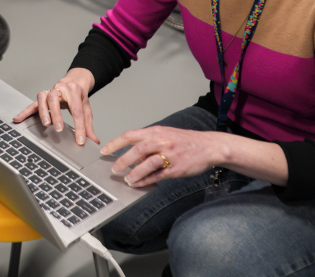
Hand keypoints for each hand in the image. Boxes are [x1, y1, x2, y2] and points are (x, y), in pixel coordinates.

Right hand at [13, 68, 98, 145]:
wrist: (74, 79)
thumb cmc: (79, 94)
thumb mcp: (86, 108)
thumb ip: (88, 125)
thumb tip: (93, 141)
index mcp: (74, 91)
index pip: (77, 111)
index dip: (80, 127)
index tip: (80, 140)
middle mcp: (60, 89)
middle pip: (55, 100)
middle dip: (57, 114)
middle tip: (59, 129)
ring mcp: (49, 91)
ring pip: (42, 98)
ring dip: (43, 112)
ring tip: (45, 124)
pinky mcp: (42, 96)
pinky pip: (32, 103)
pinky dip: (25, 111)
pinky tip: (19, 119)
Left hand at [102, 126, 226, 187]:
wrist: (209, 146)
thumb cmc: (185, 141)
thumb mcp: (165, 134)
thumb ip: (149, 142)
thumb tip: (132, 155)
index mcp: (156, 131)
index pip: (130, 135)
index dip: (115, 143)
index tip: (105, 150)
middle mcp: (162, 141)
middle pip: (137, 149)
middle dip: (123, 160)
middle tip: (114, 169)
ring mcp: (170, 155)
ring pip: (148, 163)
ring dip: (134, 172)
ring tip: (127, 180)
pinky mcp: (177, 168)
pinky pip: (158, 175)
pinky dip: (146, 180)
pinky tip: (139, 184)